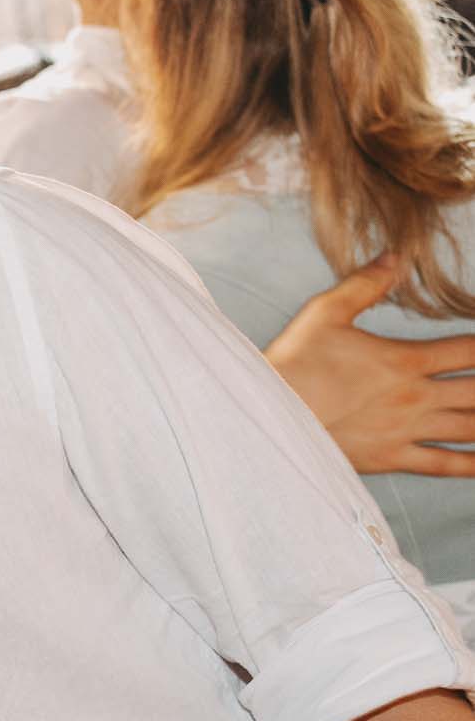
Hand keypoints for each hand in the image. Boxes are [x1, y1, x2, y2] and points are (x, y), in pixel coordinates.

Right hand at [262, 256, 474, 475]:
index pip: (470, 350)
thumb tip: (396, 255)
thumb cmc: (293, 364)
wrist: (266, 416)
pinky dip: (472, 465)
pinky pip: (443, 464)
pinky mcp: (391, 457)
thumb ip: (366, 284)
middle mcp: (415, 397)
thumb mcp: (324, 313)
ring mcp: (406, 430)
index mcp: (405, 360)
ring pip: (471, 428)